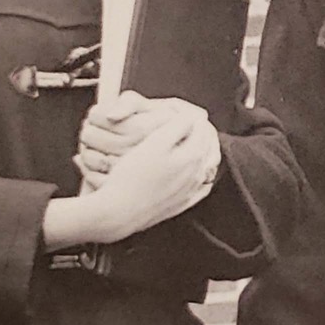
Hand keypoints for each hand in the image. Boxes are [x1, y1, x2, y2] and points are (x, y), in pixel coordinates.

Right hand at [71, 98, 219, 241]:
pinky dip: (201, 175)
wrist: (118, 212)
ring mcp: (191, 191)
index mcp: (193, 155)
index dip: (190, 116)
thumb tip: (194, 116)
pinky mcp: (182, 204)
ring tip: (188, 141)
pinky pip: (200, 187)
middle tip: (185, 122)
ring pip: (205, 165)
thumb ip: (178, 126)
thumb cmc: (132, 176)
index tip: (178, 111)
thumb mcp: (154, 143)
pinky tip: (194, 172)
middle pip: (206, 145)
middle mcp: (197, 174)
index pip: (201, 127)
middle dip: (198, 131)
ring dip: (200, 151)